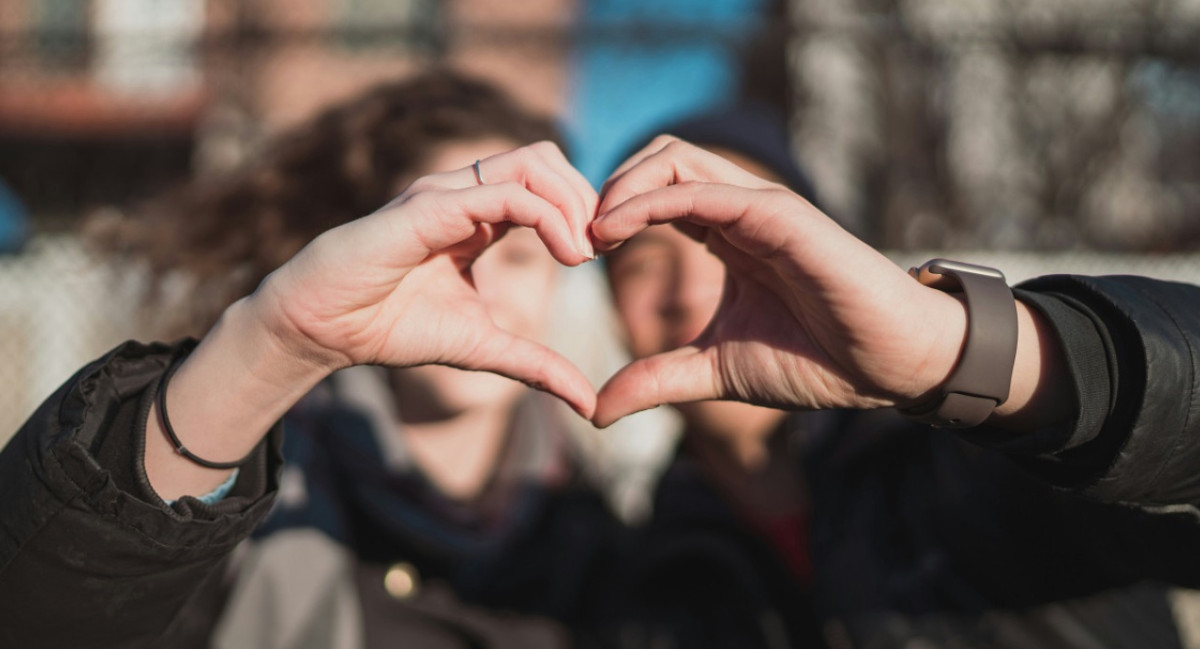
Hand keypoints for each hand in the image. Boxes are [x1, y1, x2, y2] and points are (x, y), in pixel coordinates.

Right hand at [251, 141, 599, 415]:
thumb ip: (536, 366)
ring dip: (573, 201)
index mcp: (478, 216)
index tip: (605, 255)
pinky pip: (504, 194)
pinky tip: (566, 255)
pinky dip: (548, 217)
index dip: (584, 211)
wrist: (322, 329)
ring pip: (532, 162)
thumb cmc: (390, 327)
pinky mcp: (429, 207)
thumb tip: (589, 405)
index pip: (546, 183)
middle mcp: (464, 193)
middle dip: (586, 197)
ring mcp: (446, 194)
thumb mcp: (482, 348)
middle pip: (547, 158)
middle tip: (603, 247)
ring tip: (585, 251)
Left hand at [590, 137, 968, 426]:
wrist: (887, 368)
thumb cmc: (817, 360)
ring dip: (621, 185)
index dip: (609, 211)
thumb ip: (657, 379)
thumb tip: (595, 410)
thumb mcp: (715, 371)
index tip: (575, 254)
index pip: (655, 191)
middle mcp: (740, 210)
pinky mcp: (780, 215)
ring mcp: (760, 207)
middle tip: (576, 237)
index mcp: (726, 234)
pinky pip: (703, 191)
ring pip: (676, 158)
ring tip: (591, 232)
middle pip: (660, 157)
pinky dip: (651, 200)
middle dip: (608, 186)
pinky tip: (616, 231)